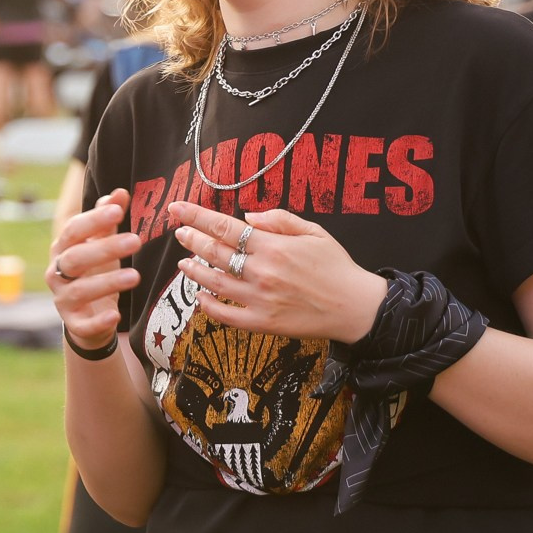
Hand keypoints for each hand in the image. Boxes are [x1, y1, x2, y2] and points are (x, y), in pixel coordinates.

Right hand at [48, 188, 142, 351]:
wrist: (86, 316)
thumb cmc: (95, 272)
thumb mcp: (100, 244)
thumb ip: (107, 220)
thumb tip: (120, 192)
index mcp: (63, 249)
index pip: (73, 231)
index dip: (93, 220)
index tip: (118, 211)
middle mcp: (57, 273)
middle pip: (75, 258)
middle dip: (104, 249)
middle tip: (136, 241)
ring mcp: (62, 299)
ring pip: (79, 290)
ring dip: (107, 282)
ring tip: (135, 276)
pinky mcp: (74, 324)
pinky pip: (83, 324)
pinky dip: (98, 320)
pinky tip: (115, 315)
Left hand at [168, 202, 387, 343]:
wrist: (356, 307)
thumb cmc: (336, 267)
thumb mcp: (315, 232)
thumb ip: (280, 220)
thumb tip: (247, 215)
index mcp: (273, 246)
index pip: (225, 227)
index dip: (196, 216)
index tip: (176, 209)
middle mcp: (261, 272)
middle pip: (214, 252)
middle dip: (191, 239)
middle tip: (179, 232)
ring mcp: (259, 299)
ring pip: (214, 282)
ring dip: (194, 271)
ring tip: (183, 262)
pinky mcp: (262, 323)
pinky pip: (225, 315)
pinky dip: (208, 306)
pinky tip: (199, 296)